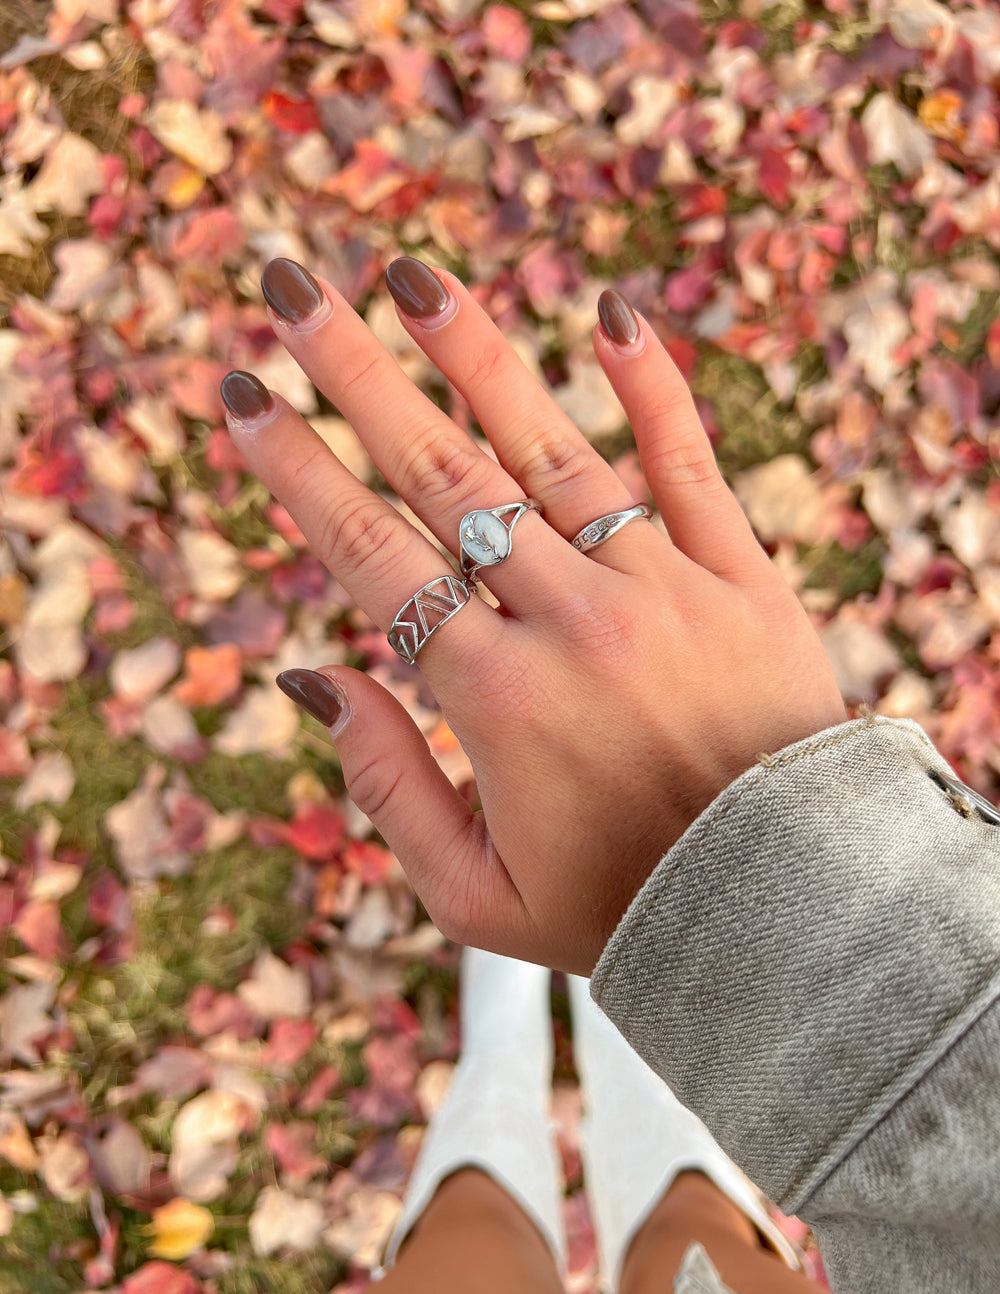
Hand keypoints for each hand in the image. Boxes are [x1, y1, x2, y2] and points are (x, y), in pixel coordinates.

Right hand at [222, 257, 846, 973]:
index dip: (296, 469)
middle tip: (291, 287)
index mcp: (495, 696)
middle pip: (442, 473)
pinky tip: (611, 315)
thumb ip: (386, 786)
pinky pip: (689, 465)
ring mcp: (660, 586)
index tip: (244, 397)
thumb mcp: (476, 894)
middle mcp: (570, 619)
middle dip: (354, 374)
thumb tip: (313, 677)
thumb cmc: (622, 904)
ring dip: (475, 354)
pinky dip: (652, 388)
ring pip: (551, 448)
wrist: (786, 906)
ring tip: (410, 275)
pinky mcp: (742, 575)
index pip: (371, 554)